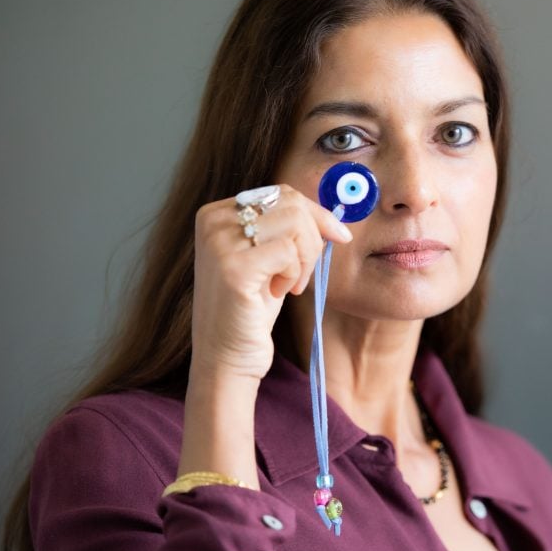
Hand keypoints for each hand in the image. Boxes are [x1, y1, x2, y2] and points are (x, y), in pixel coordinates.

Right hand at [189, 184, 352, 383]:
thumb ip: (286, 229)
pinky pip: (288, 251)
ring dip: (305, 258)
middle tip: (302, 274)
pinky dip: (294, 273)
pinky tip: (278, 293)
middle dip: (312, 240)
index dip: (316, 213)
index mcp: (216, 214)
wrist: (225, 358)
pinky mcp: (234, 268)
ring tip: (289, 284)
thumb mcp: (268, 259)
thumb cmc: (249, 310)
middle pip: (291, 204)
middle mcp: (213, 222)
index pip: (281, 192)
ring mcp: (220, 243)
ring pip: (294, 223)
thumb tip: (334, 214)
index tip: (338, 235)